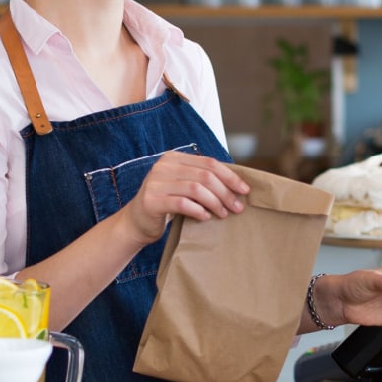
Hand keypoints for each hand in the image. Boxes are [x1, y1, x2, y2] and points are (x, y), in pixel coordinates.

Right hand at [120, 152, 249, 246]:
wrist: (136, 222)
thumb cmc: (166, 204)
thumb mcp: (182, 185)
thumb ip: (201, 179)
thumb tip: (236, 184)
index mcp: (173, 158)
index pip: (209, 163)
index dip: (230, 176)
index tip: (244, 190)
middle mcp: (163, 166)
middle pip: (205, 176)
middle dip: (225, 192)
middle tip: (237, 207)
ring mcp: (155, 182)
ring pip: (196, 189)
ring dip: (215, 202)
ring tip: (223, 214)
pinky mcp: (152, 200)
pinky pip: (182, 203)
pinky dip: (198, 210)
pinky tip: (205, 217)